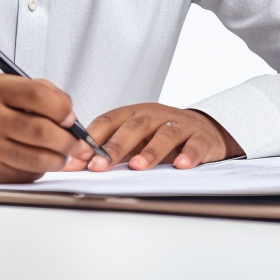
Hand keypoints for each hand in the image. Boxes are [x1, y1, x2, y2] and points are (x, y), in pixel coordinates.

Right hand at [0, 74, 86, 182]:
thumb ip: (36, 91)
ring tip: (61, 154)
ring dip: (59, 159)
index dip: (62, 108)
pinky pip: (26, 174)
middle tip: (75, 142)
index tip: (70, 117)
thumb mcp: (0, 86)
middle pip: (42, 131)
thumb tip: (69, 112)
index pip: (38, 95)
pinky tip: (36, 160)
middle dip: (67, 140)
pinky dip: (39, 169)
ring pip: (38, 158)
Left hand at [66, 104, 243, 171]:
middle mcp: (154, 115)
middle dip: (114, 146)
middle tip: (99, 165)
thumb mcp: (135, 136)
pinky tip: (181, 165)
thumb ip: (111, 147)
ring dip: (150, 151)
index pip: (108, 121)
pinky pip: (195, 145)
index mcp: (133, 113)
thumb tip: (77, 164)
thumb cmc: (161, 133)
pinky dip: (189, 154)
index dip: (90, 139)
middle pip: (133, 127)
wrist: (204, 128)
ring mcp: (179, 125)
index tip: (75, 158)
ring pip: (163, 134)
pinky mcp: (200, 137)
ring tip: (137, 166)